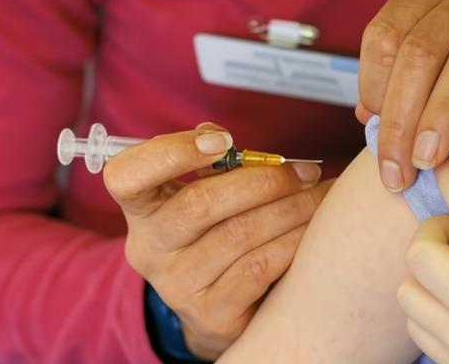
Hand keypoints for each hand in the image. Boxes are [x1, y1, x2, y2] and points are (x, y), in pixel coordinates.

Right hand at [103, 123, 328, 359]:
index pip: (127, 176)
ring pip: (240, 234)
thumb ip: (209, 163)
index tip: (223, 141)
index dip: (172, 153)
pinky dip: (293, 242)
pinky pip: (260, 267)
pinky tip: (313, 230)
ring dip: (291, 209)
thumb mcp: (200, 196)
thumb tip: (218, 134)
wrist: (216, 310)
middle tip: (306, 172)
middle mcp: (149, 249)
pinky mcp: (211, 314)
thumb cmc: (214, 234)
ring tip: (321, 196)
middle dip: (264, 181)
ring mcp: (177, 285)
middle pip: (201, 204)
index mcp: (141, 209)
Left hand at [357, 0, 448, 191]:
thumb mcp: (444, 5)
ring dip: (447, 111)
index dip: (373, 87)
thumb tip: (368, 114)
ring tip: (432, 160)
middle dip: (401, 119)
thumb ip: (405, 52)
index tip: (376, 131)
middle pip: (421, 51)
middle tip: (397, 172)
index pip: (386, 34)